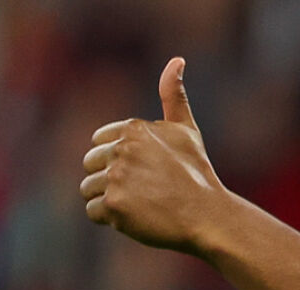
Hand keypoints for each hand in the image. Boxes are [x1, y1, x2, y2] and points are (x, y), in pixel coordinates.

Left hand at [80, 58, 231, 253]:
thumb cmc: (198, 175)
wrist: (209, 217)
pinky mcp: (114, 205)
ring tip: (140, 206)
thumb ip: (173, 96)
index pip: (99, 142)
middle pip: (90, 165)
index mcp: (133, 129)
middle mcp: (121, 149)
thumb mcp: (187, 130)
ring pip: (89, 189)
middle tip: (143, 192)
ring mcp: (116, 177)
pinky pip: (93, 212)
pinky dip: (111, 219)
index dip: (118, 160)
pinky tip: (137, 218)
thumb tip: (177, 60)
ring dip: (109, 200)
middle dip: (110, 180)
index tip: (143, 173)